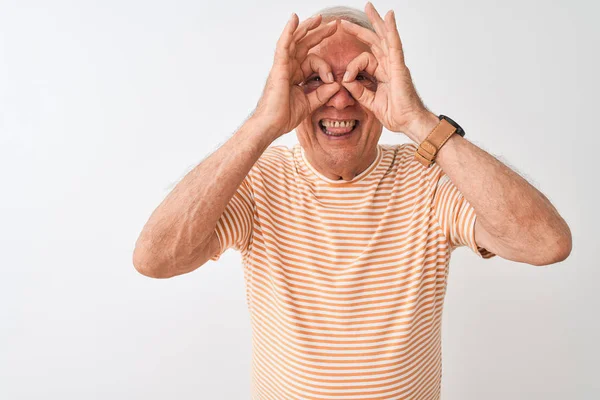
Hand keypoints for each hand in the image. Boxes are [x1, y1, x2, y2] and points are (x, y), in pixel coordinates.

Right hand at [252, 14, 341, 138]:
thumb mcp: (309, 104)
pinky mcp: (278, 68)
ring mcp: (282, 66)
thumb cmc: (284, 117)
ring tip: (320, 18)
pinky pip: (283, 46)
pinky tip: (294, 19)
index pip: (312, 61)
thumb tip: (337, 85)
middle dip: (319, 34)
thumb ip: (322, 94)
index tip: (333, 80)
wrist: (271, 126)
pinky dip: (289, 32)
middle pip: (304, 45)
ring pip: (295, 41)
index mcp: (294, 75)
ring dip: (307, 28)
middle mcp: (287, 67)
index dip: (326, 68)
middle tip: (335, 25)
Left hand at [339, 2, 429, 138]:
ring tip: (368, 7)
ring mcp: (395, 64)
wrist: (409, 122)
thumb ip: (358, 91)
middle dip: (361, 28)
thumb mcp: (370, 102)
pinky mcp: (399, 66)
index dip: (351, 66)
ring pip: (384, 37)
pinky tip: (389, 16)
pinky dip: (392, 30)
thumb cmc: (396, 114)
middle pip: (375, 41)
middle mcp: (389, 65)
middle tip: (347, 20)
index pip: (364, 60)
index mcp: (383, 73)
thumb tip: (345, 81)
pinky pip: (395, 44)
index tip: (344, 78)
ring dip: (376, 21)